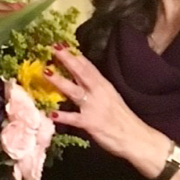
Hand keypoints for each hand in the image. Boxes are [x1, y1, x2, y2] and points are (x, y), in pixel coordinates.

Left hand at [46, 46, 164, 165]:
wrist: (134, 136)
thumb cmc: (122, 118)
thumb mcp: (110, 96)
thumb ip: (96, 88)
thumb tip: (80, 79)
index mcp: (103, 85)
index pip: (88, 66)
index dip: (74, 54)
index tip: (62, 43)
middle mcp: (98, 92)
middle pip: (80, 72)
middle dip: (66, 59)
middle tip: (52, 47)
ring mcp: (93, 107)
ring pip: (74, 91)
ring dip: (60, 81)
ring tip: (46, 72)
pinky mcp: (90, 123)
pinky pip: (74, 118)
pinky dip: (63, 115)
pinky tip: (51, 113)